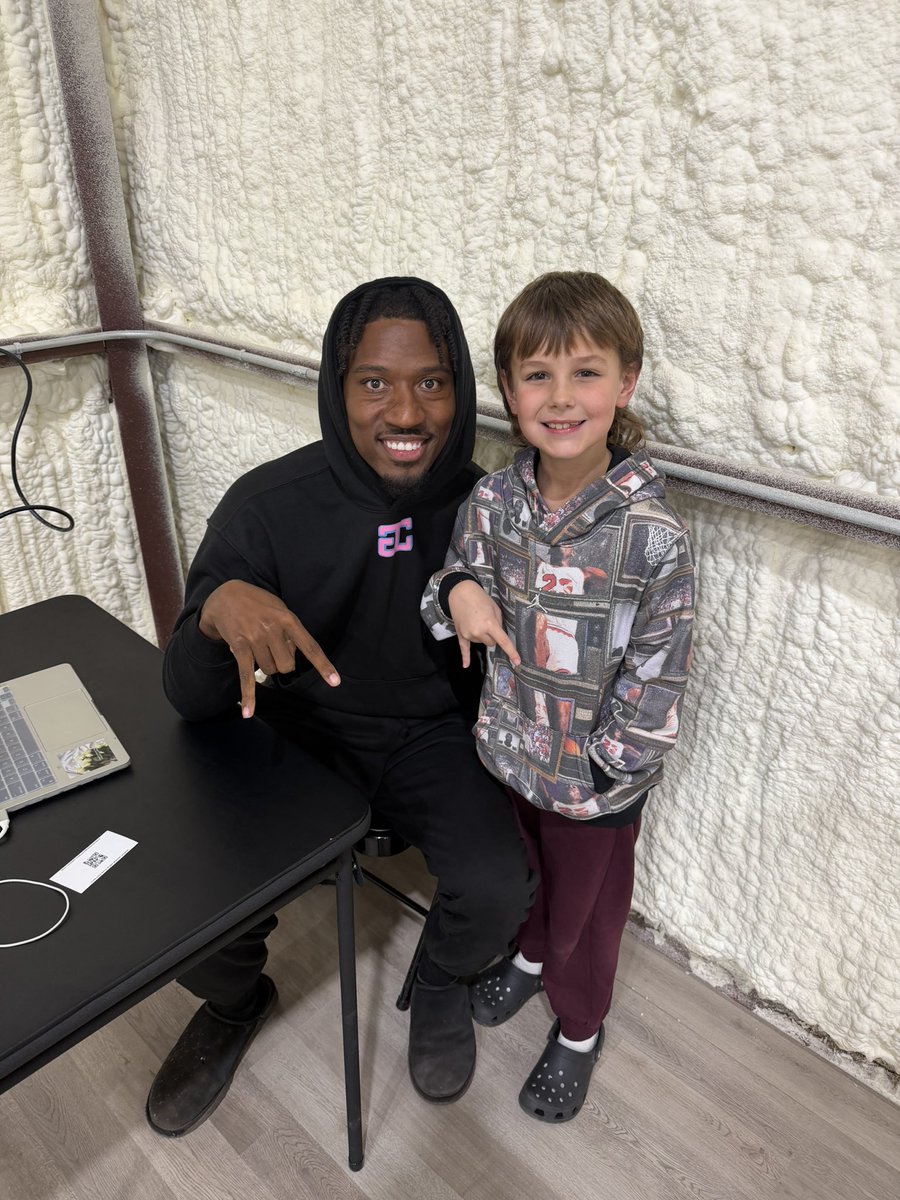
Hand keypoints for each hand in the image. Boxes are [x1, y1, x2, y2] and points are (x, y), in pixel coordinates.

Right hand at [198, 580, 339, 717]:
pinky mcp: (239, 646)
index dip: (323, 666)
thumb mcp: (281, 610)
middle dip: (283, 663)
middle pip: (287, 666)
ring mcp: (255, 638)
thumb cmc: (260, 604)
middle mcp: (273, 629)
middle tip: (274, 649)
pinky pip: (246, 675)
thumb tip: (291, 658)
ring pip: (269, 670)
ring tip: (259, 648)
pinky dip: (248, 695)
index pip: (310, 647)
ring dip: (266, 666)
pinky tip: (248, 712)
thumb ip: (290, 633)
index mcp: (288, 619)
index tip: (335, 682)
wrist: (226, 596)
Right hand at [447, 580, 519, 668]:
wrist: (460, 593)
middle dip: (493, 637)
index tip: (517, 662)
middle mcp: (479, 632)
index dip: (511, 652)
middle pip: (491, 643)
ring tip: (477, 622)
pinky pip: (464, 649)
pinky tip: (466, 665)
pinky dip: (465, 657)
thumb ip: (498, 624)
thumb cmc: (481, 599)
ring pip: (481, 642)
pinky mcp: (460, 634)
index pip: (503, 641)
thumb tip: (499, 635)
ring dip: (482, 636)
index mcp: (490, 624)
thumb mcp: (495, 609)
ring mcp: (468, 634)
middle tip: (488, 624)